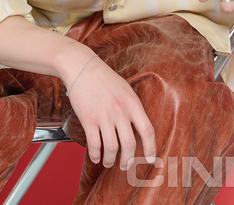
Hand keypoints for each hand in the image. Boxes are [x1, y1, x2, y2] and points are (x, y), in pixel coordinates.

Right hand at [61, 51, 156, 171]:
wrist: (82, 67)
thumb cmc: (104, 78)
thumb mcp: (125, 89)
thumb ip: (133, 107)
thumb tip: (139, 130)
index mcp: (132, 102)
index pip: (147, 130)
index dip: (151, 148)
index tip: (150, 159)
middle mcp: (120, 110)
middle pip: (129, 144)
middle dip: (128, 160)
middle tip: (125, 165)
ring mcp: (103, 115)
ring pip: (111, 148)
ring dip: (110, 160)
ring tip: (108, 162)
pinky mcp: (88, 119)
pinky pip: (94, 144)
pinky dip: (95, 155)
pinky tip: (96, 157)